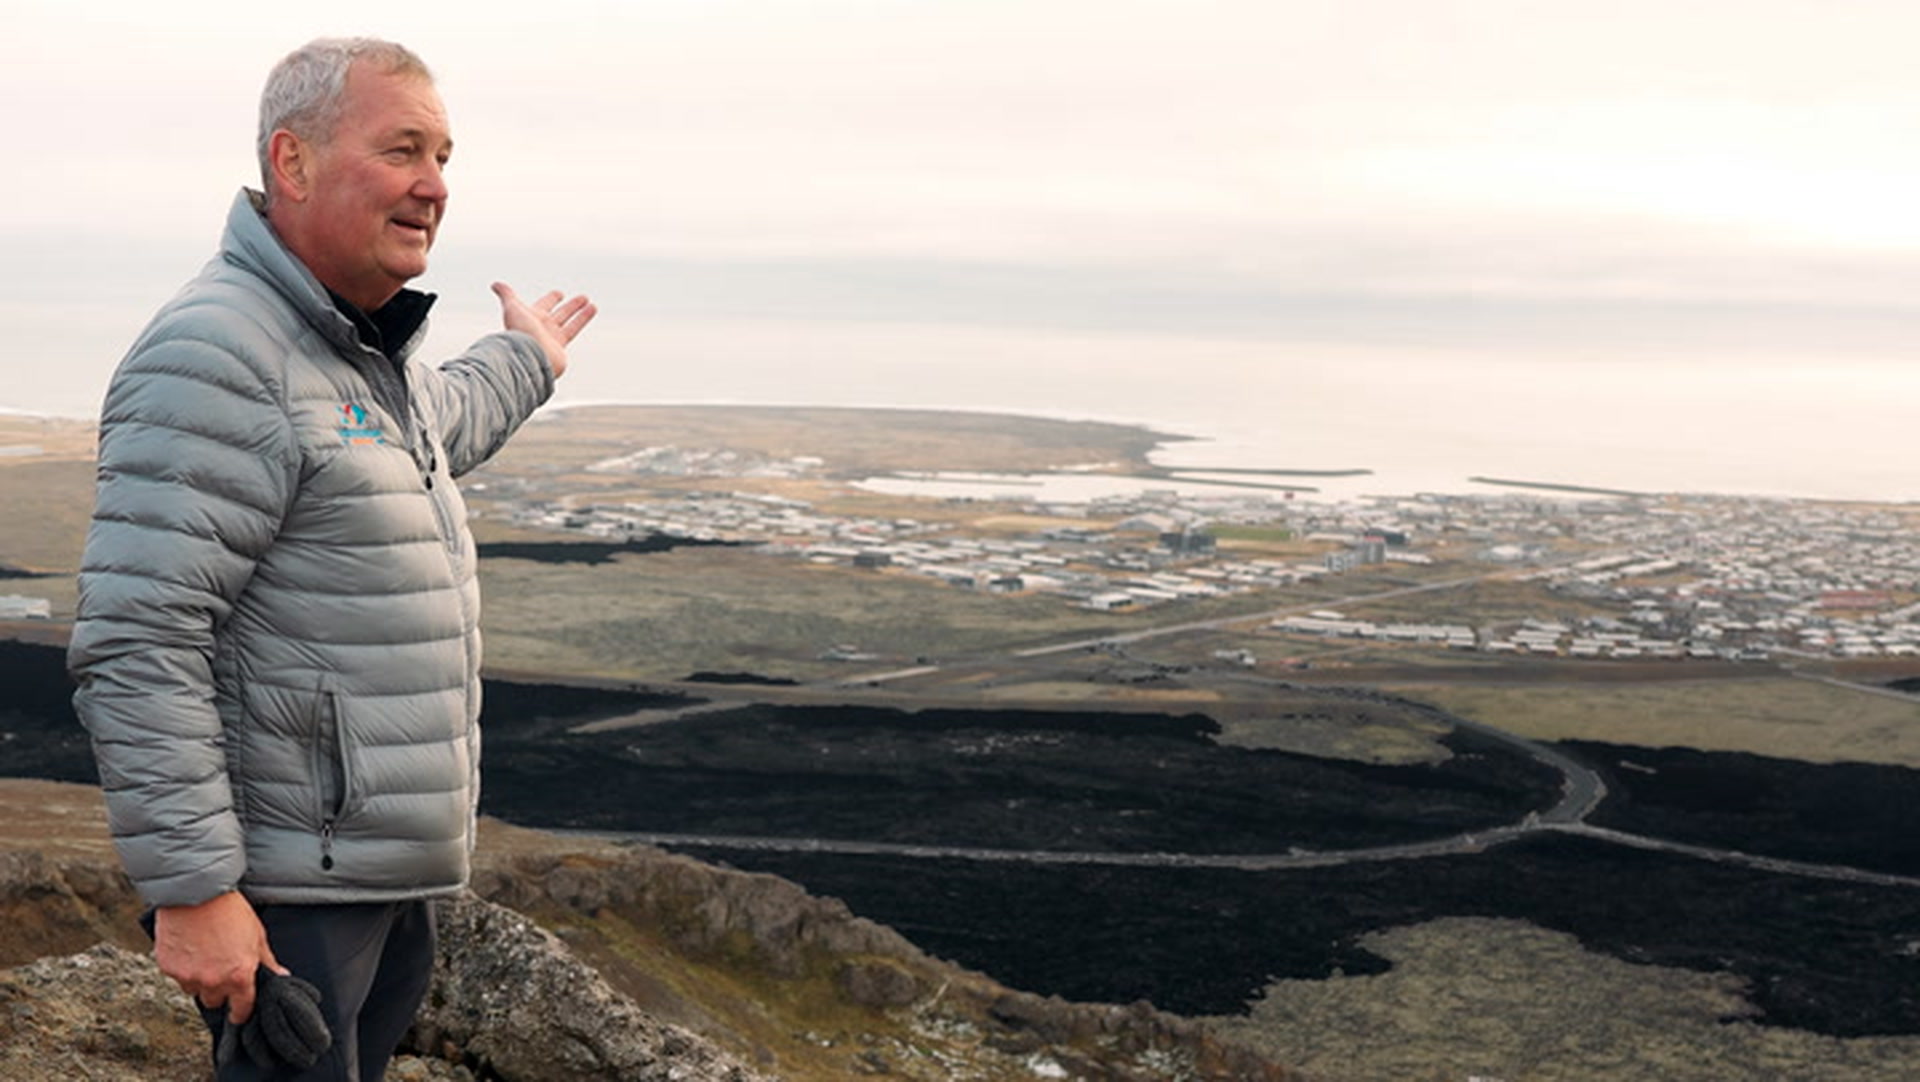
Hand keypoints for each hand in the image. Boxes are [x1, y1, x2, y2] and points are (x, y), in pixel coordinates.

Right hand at [153, 891, 284, 1024]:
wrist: (196, 892)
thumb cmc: (229, 910)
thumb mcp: (257, 934)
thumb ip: (267, 961)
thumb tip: (280, 976)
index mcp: (238, 976)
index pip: (241, 1008)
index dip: (241, 1012)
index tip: (239, 1012)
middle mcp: (212, 981)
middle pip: (214, 1001)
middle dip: (218, 990)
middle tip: (220, 970)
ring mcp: (188, 976)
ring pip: (193, 990)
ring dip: (198, 979)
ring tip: (203, 954)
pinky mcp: (168, 967)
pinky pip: (176, 976)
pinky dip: (182, 967)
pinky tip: (189, 948)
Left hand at [491, 282, 596, 378]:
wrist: (529, 356)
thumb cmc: (519, 333)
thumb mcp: (512, 308)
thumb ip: (507, 295)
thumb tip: (496, 284)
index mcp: (532, 317)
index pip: (544, 305)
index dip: (552, 298)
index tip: (560, 293)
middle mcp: (542, 328)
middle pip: (560, 313)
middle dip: (572, 306)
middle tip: (584, 298)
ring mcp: (552, 338)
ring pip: (571, 322)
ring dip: (582, 313)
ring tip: (593, 306)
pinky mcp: (560, 348)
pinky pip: (573, 330)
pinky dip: (583, 321)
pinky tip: (591, 314)